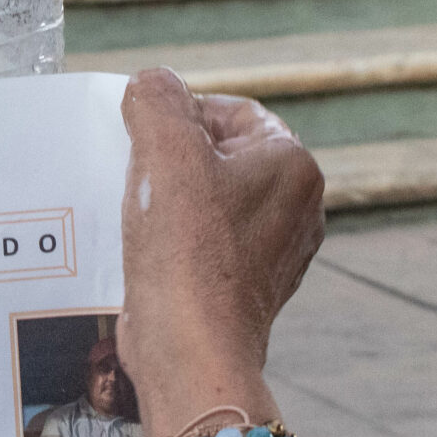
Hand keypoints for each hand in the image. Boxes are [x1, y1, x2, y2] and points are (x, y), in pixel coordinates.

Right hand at [117, 70, 325, 417]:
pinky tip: (148, 253)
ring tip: (140, 216)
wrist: (191, 352)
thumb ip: (156, 98)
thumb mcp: (164, 149)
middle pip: (220, 156)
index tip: (145, 139)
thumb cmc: (185, 251)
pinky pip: (207, 245)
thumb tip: (152, 84)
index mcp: (293, 165)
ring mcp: (276, 253)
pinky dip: (175, 242)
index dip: (180, 115)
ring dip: (170, 203)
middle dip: (174, 161)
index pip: (230, 111)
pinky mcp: (248, 289)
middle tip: (139, 176)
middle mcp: (297, 209)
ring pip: (211, 202)